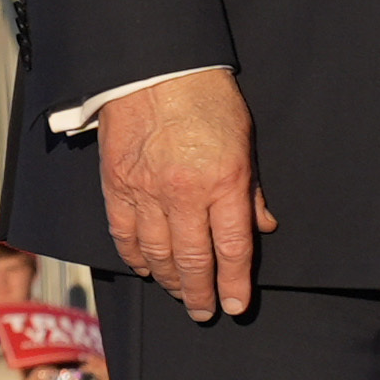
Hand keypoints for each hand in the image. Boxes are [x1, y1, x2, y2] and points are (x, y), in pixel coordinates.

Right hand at [99, 68, 275, 320]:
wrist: (155, 67)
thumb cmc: (206, 98)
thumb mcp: (244, 141)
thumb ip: (251, 189)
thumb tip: (261, 226)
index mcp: (223, 181)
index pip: (231, 249)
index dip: (233, 284)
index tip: (235, 305)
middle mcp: (184, 194)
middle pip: (193, 260)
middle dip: (200, 293)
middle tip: (204, 312)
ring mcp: (146, 192)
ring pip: (157, 255)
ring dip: (169, 281)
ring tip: (179, 293)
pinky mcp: (118, 186)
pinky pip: (125, 235)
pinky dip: (135, 258)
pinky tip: (145, 268)